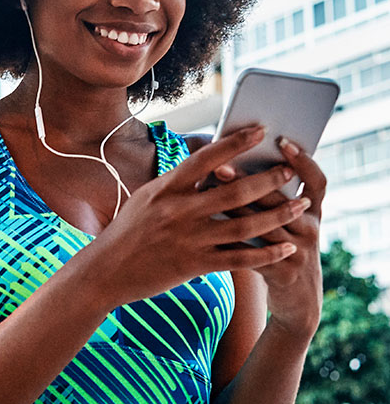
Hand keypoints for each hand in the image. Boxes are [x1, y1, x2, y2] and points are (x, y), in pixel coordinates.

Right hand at [92, 126, 305, 308]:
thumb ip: (176, 184)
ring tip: (300, 204)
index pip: (206, 159)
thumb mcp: (145, 199)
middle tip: (289, 171)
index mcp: (165, 189)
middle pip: (235, 191)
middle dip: (269, 179)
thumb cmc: (126, 232)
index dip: (236, 143)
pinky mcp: (193, 265)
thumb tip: (208, 167)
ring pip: (244, 225)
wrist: (103, 272)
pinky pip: (239, 259)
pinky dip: (265, 254)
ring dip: (278, 214)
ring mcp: (187, 239)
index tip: (260, 131)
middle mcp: (178, 212)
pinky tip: (284, 248)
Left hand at [210, 135, 323, 338]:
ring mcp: (299, 252)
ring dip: (233, 208)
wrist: (298, 298)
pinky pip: (251, 253)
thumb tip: (235, 162)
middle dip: (249, 181)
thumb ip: (270, 199)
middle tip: (221, 166)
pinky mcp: (282, 273)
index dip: (304, 161)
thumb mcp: (289, 224)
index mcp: (314, 212)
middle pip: (282, 200)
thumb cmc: (283, 250)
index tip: (282, 142)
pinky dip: (227, 239)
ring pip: (263, 225)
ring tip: (207, 194)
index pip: (317, 181)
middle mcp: (311, 228)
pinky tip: (206, 228)